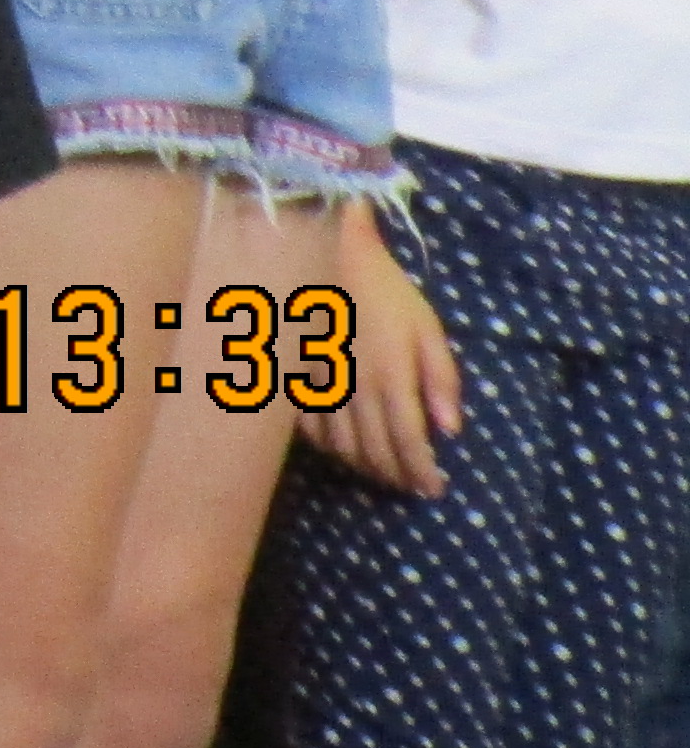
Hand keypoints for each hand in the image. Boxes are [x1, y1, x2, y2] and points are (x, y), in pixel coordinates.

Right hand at [300, 205, 460, 494]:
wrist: (327, 257)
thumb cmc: (385, 292)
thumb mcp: (428, 328)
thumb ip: (442, 379)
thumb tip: (450, 430)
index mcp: (392, 379)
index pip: (410, 443)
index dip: (422, 473)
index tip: (434, 490)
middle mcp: (354, 391)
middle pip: (376, 453)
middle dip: (396, 477)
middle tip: (411, 486)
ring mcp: (321, 387)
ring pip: (342, 447)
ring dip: (365, 468)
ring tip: (383, 472)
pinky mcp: (297, 379)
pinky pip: (310, 428)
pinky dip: (329, 448)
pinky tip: (343, 448)